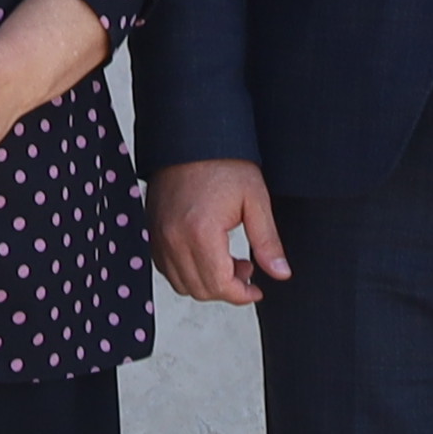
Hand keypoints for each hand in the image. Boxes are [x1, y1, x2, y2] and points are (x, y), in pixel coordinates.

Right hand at [151, 156, 291, 304]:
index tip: (257, 289)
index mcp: (201, 232)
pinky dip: (186, 271)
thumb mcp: (255, 201)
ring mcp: (158, 235)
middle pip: (199, 289)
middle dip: (227, 289)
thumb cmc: (223, 164)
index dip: (242, 295)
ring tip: (227, 260)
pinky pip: (165, 267)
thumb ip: (268, 242)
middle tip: (247, 268)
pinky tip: (205, 253)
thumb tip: (281, 274)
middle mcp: (173, 238)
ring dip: (206, 282)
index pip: (219, 285)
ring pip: (181, 283)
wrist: (190, 138)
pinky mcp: (151, 230)